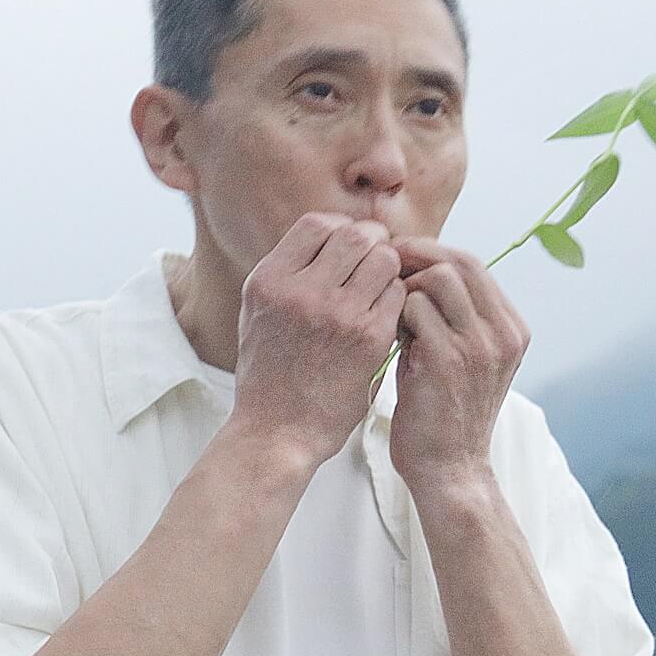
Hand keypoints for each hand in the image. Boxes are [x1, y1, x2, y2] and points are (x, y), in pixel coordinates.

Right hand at [231, 212, 409, 472]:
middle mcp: (301, 292)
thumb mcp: (258, 314)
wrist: (277, 431)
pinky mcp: (369, 338)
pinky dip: (396, 299)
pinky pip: (397, 294)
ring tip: (380, 289)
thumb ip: (288, 275)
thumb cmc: (269, 375)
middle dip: (372, 242)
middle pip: (356, 235)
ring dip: (388, 269)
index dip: (339, 229)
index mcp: (270, 281)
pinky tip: (386, 316)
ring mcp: (337, 314)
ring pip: (384, 259)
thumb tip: (328, 238)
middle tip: (375, 262)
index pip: (317, 224)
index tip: (346, 247)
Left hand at [385, 239, 530, 490]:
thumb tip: (416, 271)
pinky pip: (414, 308)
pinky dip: (394, 315)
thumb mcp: (462, 358)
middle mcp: (504, 333)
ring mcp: (480, 345)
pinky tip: (387, 338)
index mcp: (511, 329)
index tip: (400, 257)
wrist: (447, 469)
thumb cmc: (442, 413)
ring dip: (406, 288)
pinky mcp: (449, 359)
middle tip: (385, 267)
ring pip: (438, 278)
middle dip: (417, 256)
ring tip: (391, 316)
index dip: (433, 252)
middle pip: (461, 261)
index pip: (474, 264)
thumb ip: (452, 317)